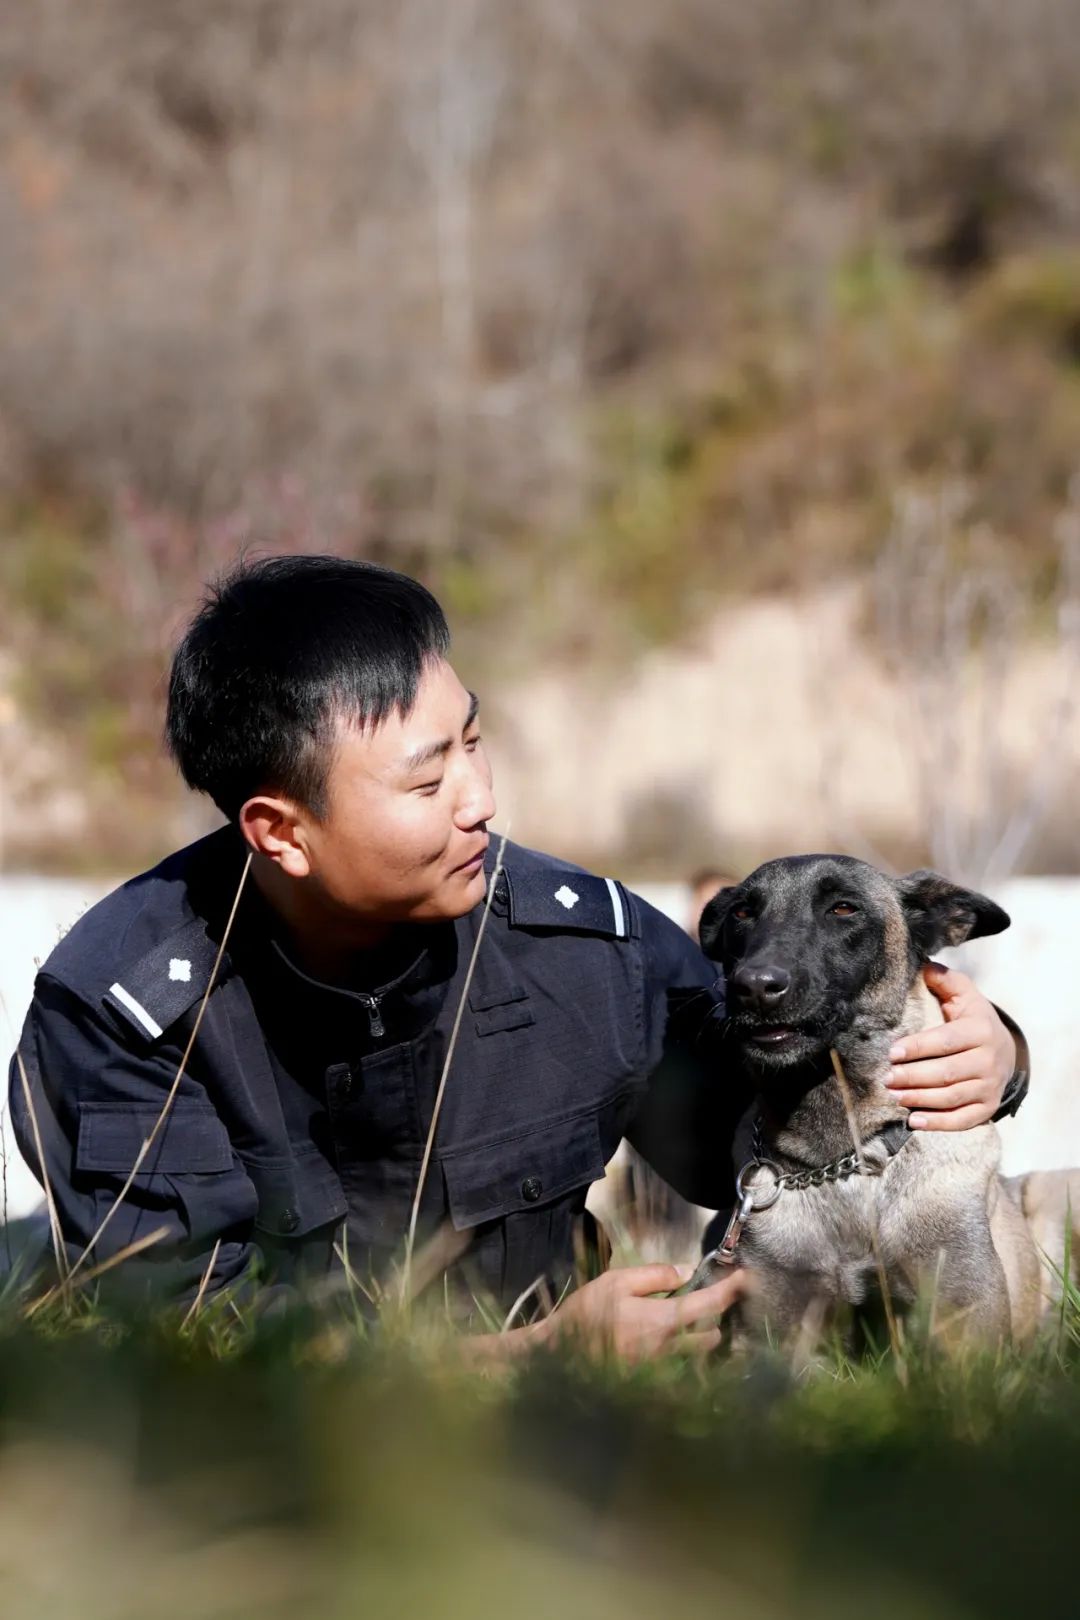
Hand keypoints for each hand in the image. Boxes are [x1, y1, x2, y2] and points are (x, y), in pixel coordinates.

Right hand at [535, 1263, 748, 1362]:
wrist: (559, 1355)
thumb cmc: (586, 1314)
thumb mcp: (616, 1281)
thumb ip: (656, 1275)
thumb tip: (687, 1272)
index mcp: (662, 1319)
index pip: (709, 1303)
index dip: (731, 1290)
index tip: (745, 1278)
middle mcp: (668, 1348)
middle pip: (710, 1336)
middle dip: (713, 1320)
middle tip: (702, 1303)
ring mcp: (660, 1370)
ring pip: (696, 1357)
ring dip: (699, 1340)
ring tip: (685, 1325)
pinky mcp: (650, 1384)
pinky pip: (679, 1374)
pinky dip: (682, 1362)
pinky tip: (664, 1349)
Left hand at [884, 962, 1016, 1130]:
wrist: (1005, 1048)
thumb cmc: (972, 1018)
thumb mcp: (964, 994)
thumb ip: (944, 980)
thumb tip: (923, 966)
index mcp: (980, 1030)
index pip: (945, 1041)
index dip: (918, 1048)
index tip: (891, 1053)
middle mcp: (989, 1060)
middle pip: (947, 1073)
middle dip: (913, 1077)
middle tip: (886, 1078)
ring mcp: (990, 1086)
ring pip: (952, 1097)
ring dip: (920, 1099)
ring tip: (894, 1096)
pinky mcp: (987, 1107)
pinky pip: (963, 1120)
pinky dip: (938, 1124)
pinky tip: (913, 1121)